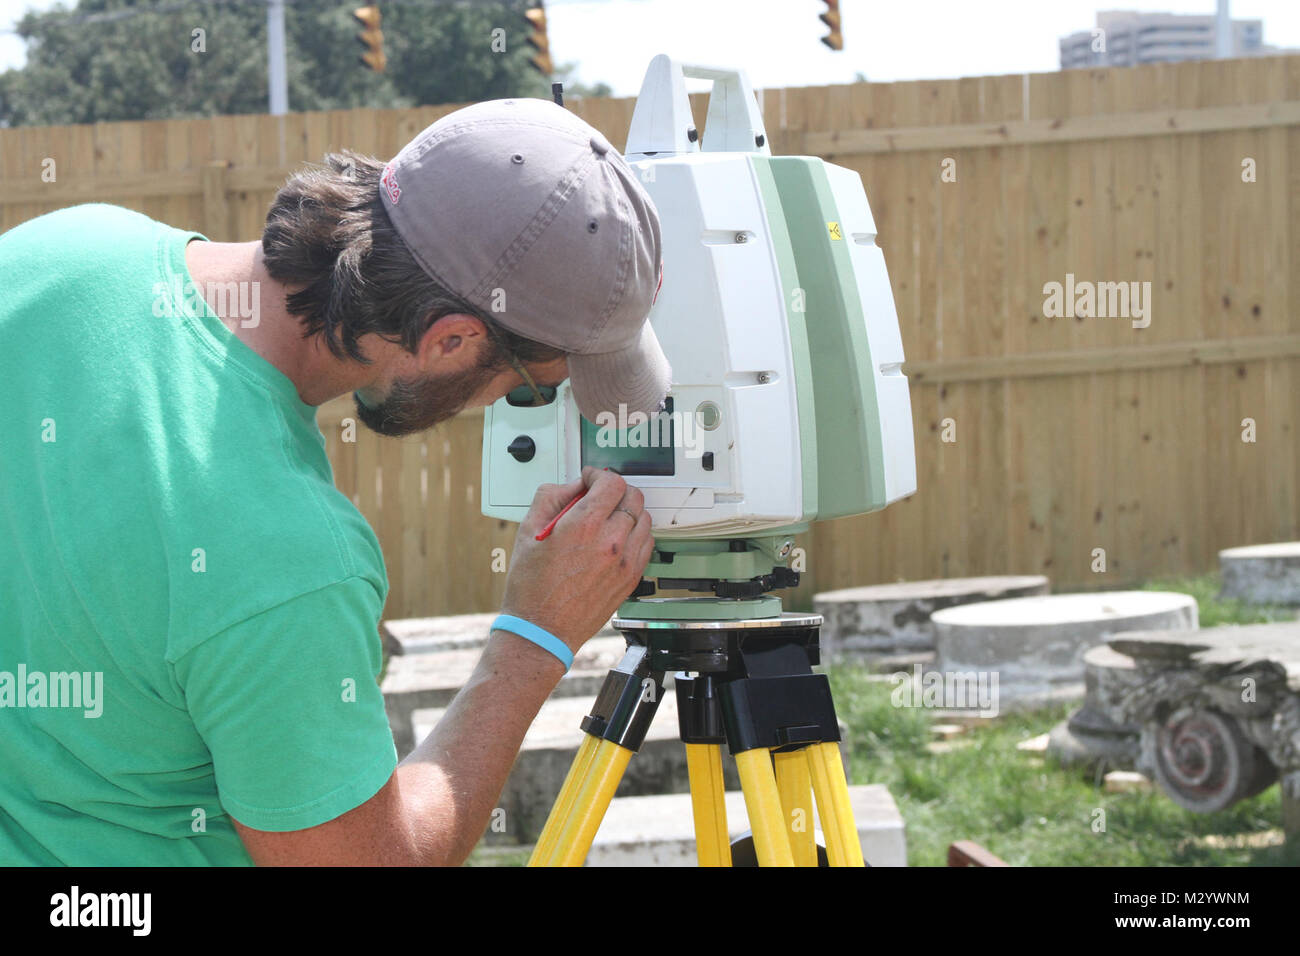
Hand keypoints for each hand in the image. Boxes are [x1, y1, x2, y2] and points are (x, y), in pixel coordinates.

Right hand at [500, 466, 652, 654]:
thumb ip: (550, 498)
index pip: (612, 483)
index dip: (600, 475)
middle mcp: (610, 542)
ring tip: (608, 518)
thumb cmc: (531, 589)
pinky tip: (617, 539)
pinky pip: (647, 544)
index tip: (591, 478)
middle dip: (615, 490)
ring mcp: (624, 562)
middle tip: (600, 496)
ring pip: (644, 519)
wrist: (541, 631)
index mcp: (584, 526)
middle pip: (633, 497)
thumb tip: (570, 486)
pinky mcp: (631, 578)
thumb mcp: (527, 532)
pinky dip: (636, 535)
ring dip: (627, 512)